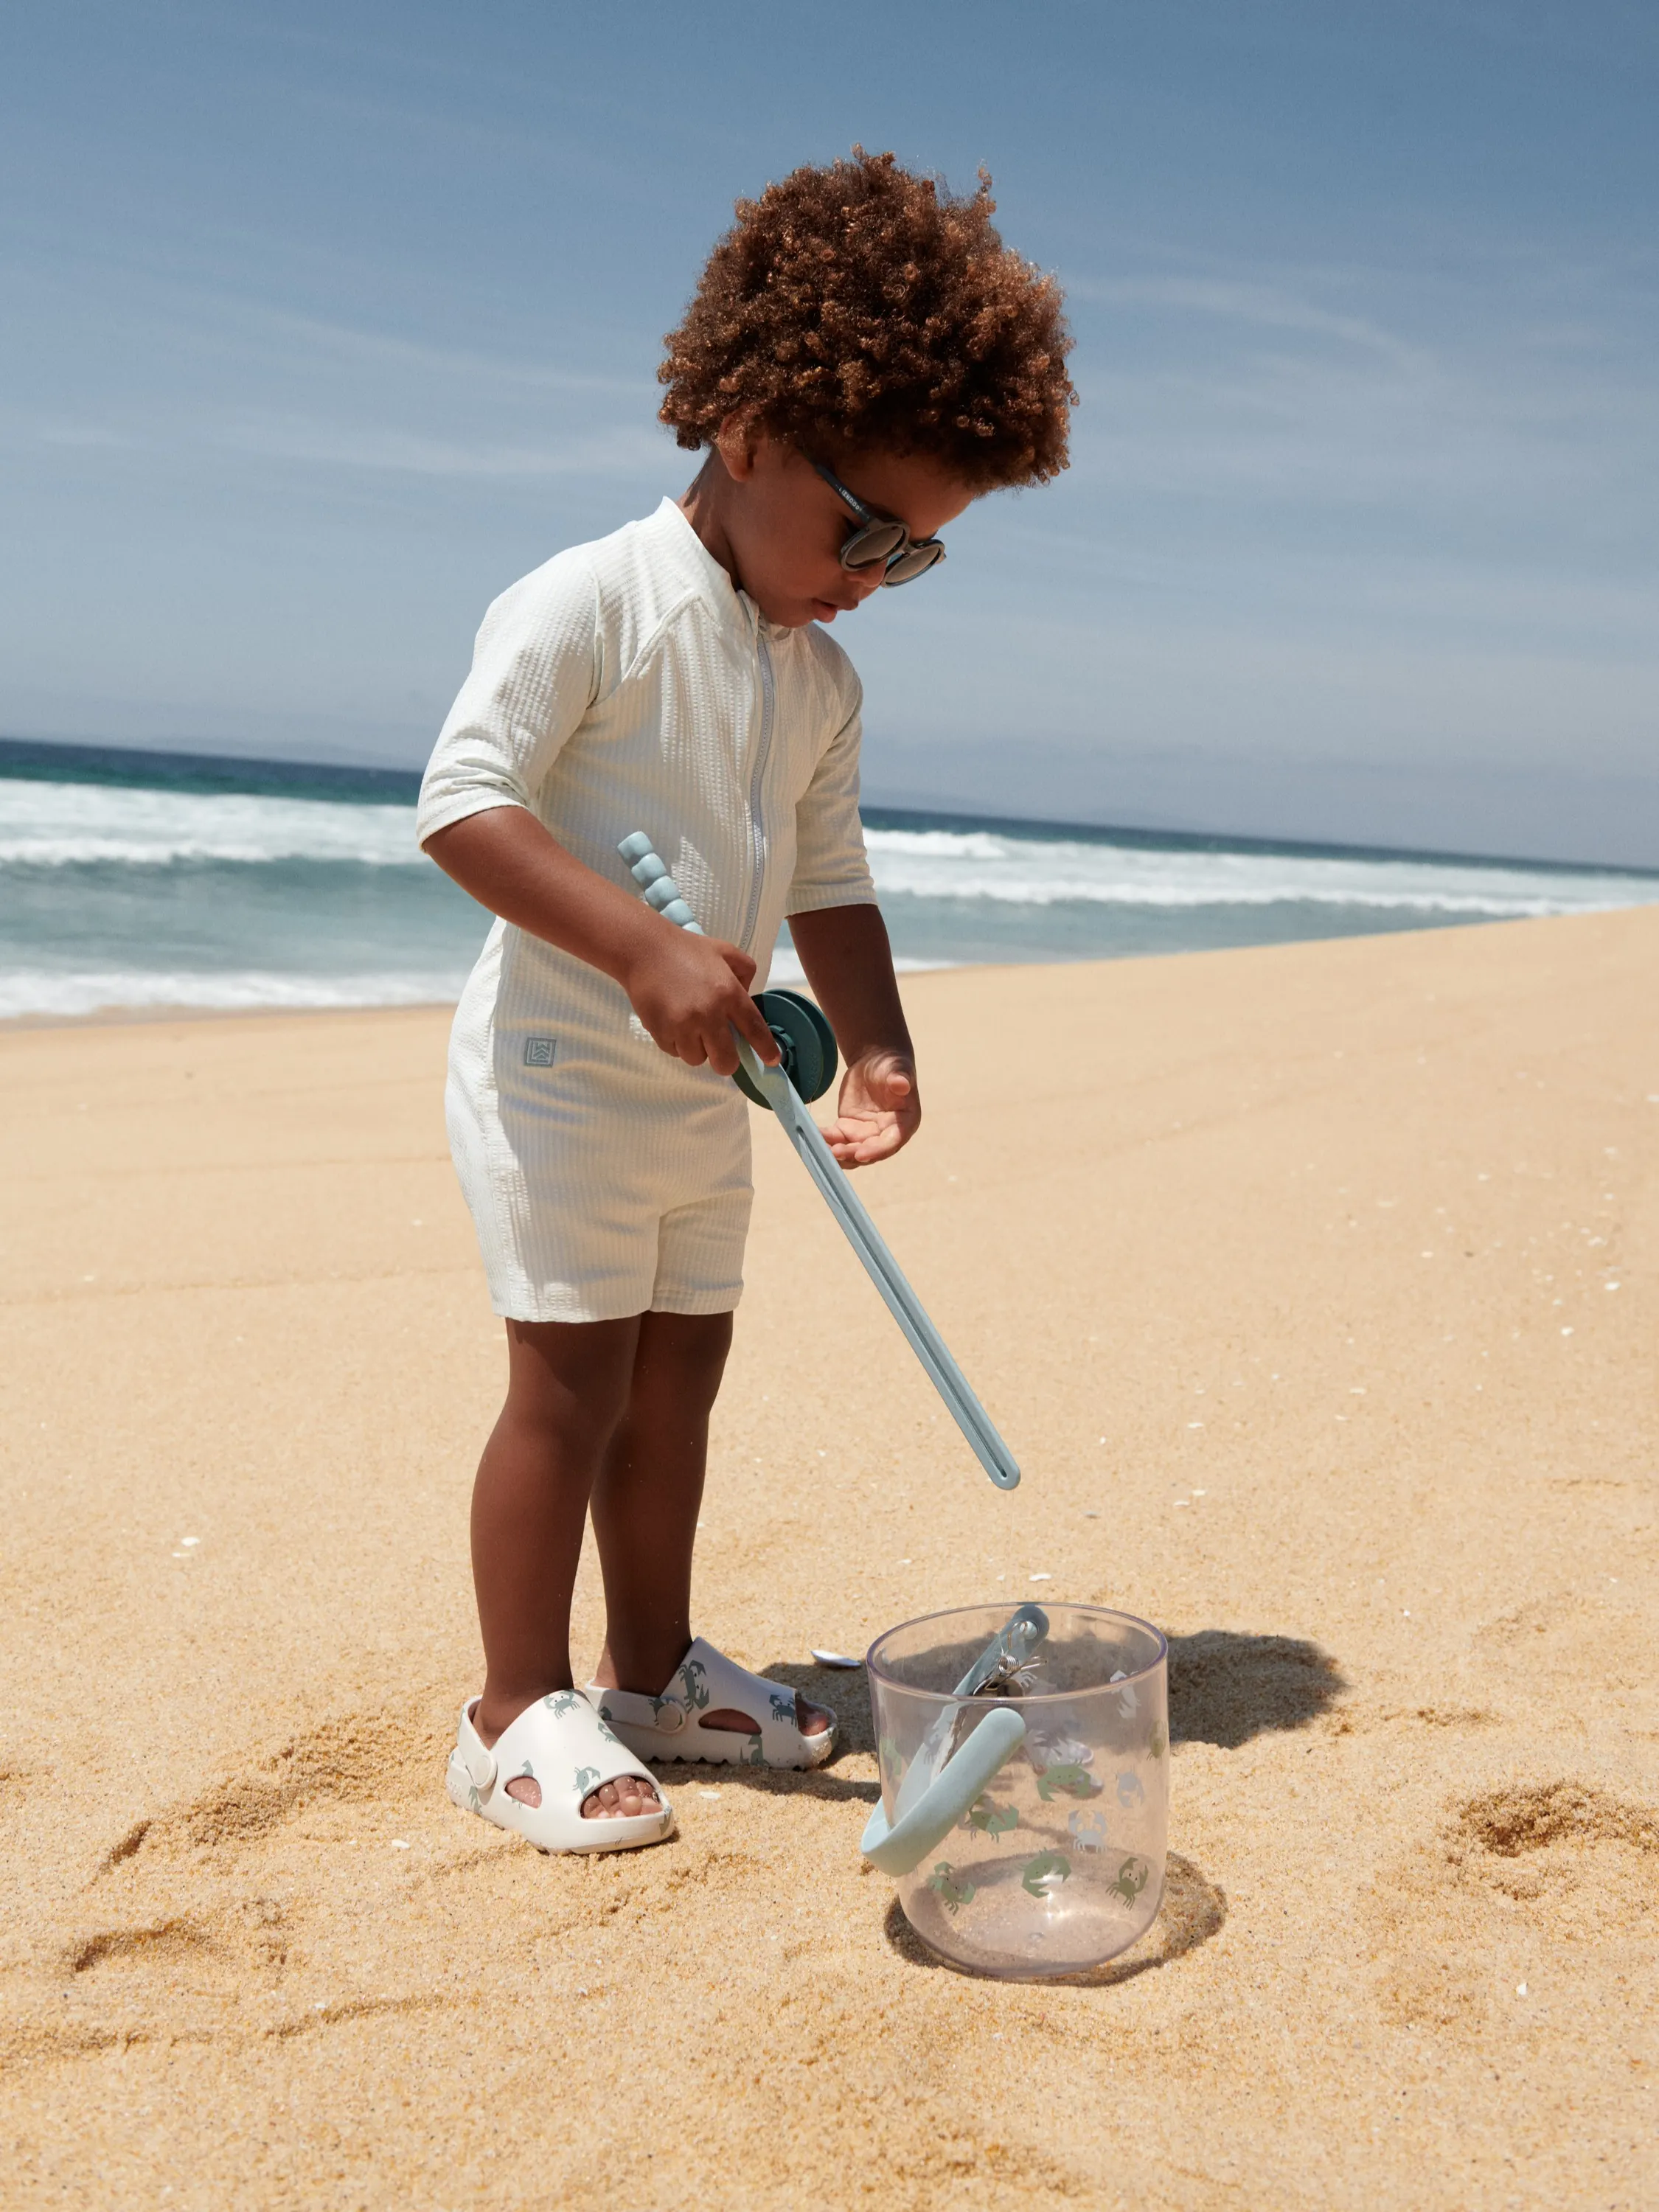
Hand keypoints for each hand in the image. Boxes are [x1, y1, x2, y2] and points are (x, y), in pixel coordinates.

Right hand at [622, 924, 778, 1077]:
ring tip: (690, 1027)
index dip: (765, 1049)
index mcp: (729, 993)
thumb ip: (745, 971)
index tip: (772, 1060)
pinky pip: (675, 1052)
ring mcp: (682, 1026)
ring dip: (697, 1049)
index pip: (754, 1029)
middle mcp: (708, 1013)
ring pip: (697, 1059)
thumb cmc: (687, 949)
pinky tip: (672, 1021)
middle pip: (726, 1061)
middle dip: (726, 1062)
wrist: (644, 949)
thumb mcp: (725, 951)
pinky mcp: (661, 1032)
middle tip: (720, 1051)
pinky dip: (676, 1043)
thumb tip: (747, 997)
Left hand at [818, 1049, 919, 1166]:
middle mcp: (885, 1135)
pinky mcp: (848, 1129)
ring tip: (820, 1148)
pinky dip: (825, 1140)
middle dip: (851, 1154)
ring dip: (836, 1154)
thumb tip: (901, 1084)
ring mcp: (866, 1134)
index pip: (891, 1143)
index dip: (876, 1151)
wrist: (875, 1061)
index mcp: (904, 1124)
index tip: (860, 1155)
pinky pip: (836, 1139)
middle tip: (834, 1152)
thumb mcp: (897, 1069)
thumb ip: (899, 1078)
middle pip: (868, 1151)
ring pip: (851, 1151)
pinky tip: (814, 1135)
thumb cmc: (891, 1065)